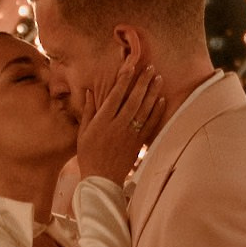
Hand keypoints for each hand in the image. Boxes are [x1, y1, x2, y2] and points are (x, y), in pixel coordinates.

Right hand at [73, 51, 160, 183]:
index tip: (130, 67)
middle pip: (133, 100)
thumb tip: (89, 92)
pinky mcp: (138, 143)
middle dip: (143, 82)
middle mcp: (117, 126)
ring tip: (158, 79)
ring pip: (144, 110)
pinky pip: (150, 125)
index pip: (115, 96)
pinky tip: (162, 100)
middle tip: (150, 68)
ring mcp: (130, 134)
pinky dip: (156, 112)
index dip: (123, 81)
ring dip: (152, 93)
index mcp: (102, 122)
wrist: (101, 179)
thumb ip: (88, 112)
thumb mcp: (83, 133)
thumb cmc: (88, 155)